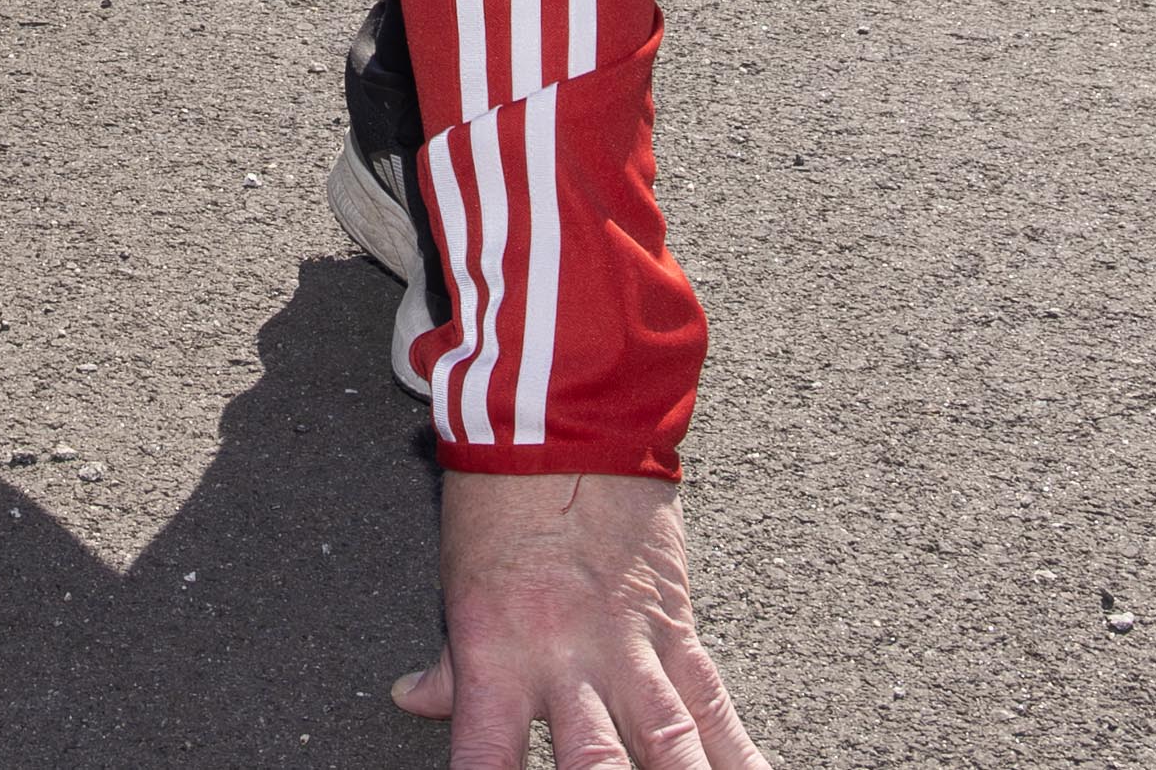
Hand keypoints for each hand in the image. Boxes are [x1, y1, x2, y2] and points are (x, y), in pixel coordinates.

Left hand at [393, 469, 764, 769]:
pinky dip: (739, 754)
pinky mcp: (676, 629)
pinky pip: (713, 705)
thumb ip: (452, 663)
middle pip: (594, 766)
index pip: (485, 758)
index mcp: (496, 655)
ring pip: (668, 743)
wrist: (563, 419)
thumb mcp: (460, 582)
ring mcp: (629, 648)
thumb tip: (416, 701)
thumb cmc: (501, 494)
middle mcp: (566, 662)